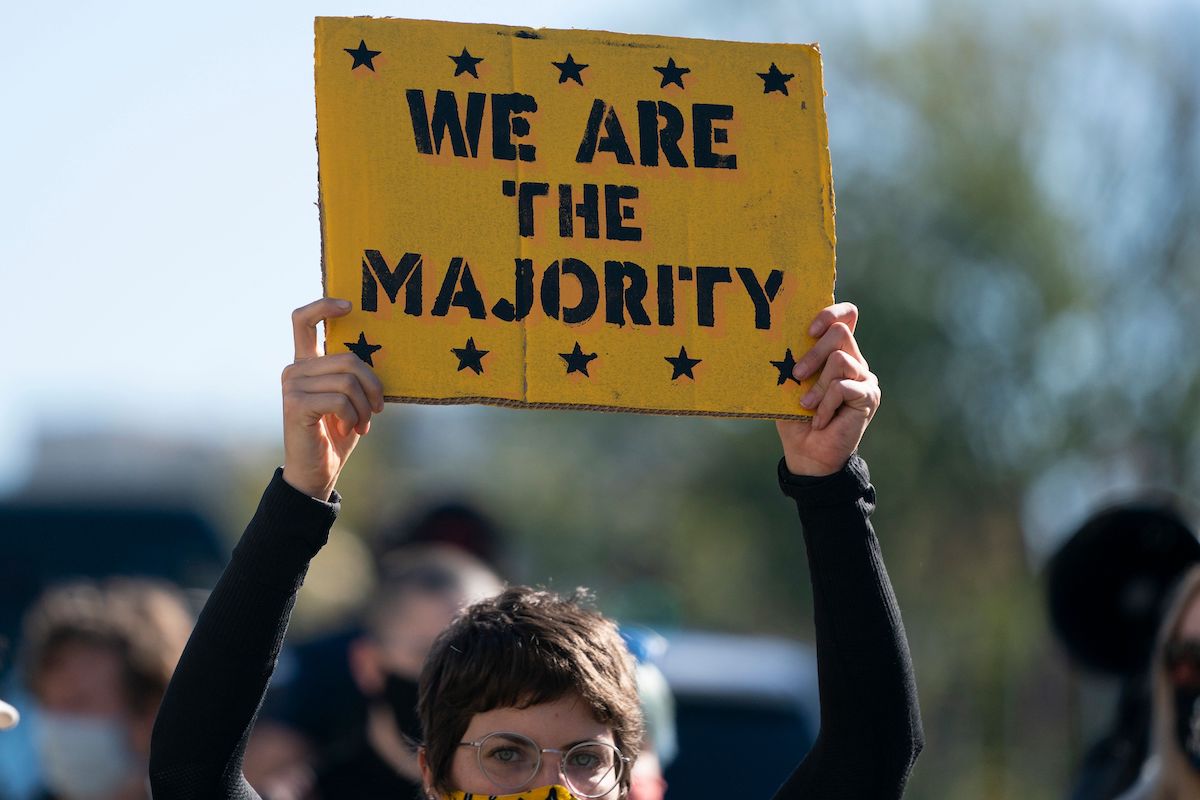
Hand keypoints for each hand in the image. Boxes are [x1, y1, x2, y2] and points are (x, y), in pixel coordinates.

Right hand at [280, 298, 384, 499]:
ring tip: (363, 423)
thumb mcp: (350, 399)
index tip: (349, 305)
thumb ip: (354, 375)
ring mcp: (292, 386)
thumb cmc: (337, 433)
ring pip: (347, 381)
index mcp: (307, 363)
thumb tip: (379, 355)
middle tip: (377, 409)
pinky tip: (350, 429)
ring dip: (364, 406)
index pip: (304, 321)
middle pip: (347, 358)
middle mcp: (295, 369)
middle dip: (373, 385)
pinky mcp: (295, 404)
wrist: (318, 471)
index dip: (324, 306)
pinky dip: (354, 417)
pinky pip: (340, 400)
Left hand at [775, 303, 879, 475]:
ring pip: (839, 359)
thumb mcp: (789, 384)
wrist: (807, 454)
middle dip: (813, 352)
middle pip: (840, 333)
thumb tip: (778, 337)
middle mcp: (855, 361)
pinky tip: (820, 419)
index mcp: (836, 353)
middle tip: (797, 374)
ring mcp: (865, 379)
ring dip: (817, 385)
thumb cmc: (795, 418)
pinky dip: (825, 404)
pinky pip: (843, 387)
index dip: (831, 312)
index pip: (847, 316)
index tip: (809, 330)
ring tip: (806, 406)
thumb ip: (793, 360)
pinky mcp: (869, 396)